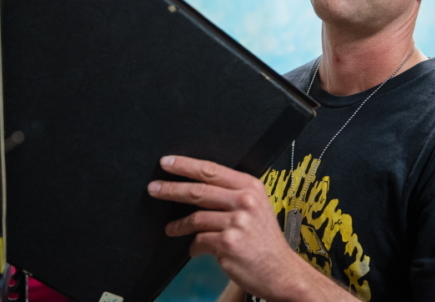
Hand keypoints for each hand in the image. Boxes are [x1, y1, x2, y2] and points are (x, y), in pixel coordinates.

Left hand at [147, 155, 304, 300]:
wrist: (281, 271)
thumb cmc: (265, 240)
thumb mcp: (257, 206)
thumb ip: (233, 193)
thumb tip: (199, 185)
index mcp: (251, 186)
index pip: (211, 170)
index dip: (185, 165)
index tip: (167, 163)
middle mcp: (245, 201)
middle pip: (199, 190)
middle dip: (171, 189)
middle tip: (154, 189)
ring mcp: (236, 222)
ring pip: (195, 218)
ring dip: (178, 225)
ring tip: (170, 229)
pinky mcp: (228, 243)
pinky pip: (199, 241)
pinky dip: (193, 247)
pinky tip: (194, 249)